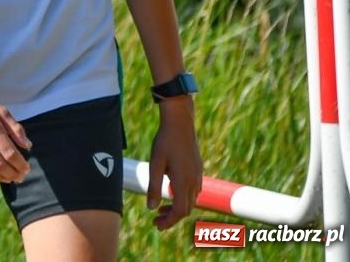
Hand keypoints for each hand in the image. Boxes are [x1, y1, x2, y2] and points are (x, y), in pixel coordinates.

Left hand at [148, 100, 202, 228]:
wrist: (180, 124)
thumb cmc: (164, 142)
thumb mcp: (155, 164)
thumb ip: (153, 187)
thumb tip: (151, 208)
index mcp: (182, 182)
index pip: (180, 211)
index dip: (169, 221)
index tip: (157, 224)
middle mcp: (193, 182)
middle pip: (186, 209)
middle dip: (172, 217)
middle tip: (156, 220)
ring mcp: (198, 176)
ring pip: (191, 201)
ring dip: (178, 208)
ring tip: (161, 209)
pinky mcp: (198, 170)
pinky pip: (193, 191)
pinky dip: (183, 198)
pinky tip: (171, 192)